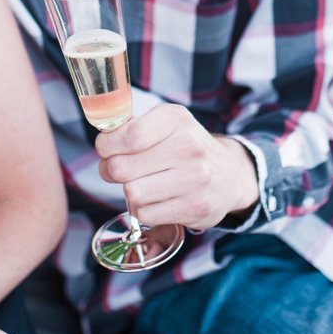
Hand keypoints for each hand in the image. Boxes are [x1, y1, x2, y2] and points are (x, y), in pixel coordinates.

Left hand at [96, 104, 258, 228]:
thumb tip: (103, 135)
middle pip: (121, 168)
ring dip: (129, 192)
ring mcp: (195, 179)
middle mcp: (189, 146)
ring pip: (132, 193)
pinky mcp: (195, 207)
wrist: (229, 175)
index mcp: (176, 119)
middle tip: (119, 169)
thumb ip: (133, 126)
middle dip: (111, 170)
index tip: (106, 148)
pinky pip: (145, 214)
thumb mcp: (167, 123)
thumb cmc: (187, 148)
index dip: (106, 145)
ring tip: (141, 184)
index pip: (128, 135)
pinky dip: (143, 209)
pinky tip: (156, 199)